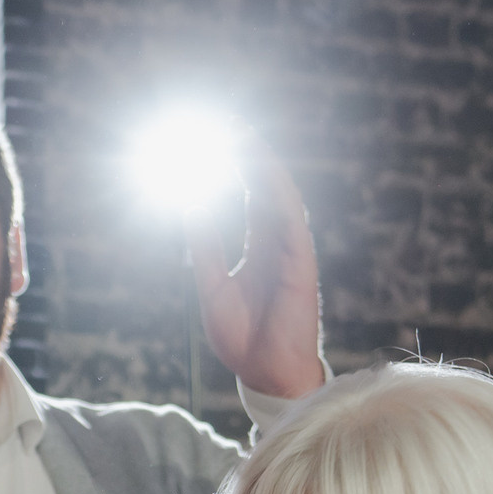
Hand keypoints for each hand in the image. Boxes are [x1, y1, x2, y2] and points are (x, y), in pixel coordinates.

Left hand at [191, 132, 324, 399]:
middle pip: (264, 185)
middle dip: (249, 152)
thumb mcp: (211, 286)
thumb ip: (206, 246)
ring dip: (263, 164)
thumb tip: (191, 207)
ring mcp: (291, 249)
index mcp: (258, 246)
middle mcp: (277, 241)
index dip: (235, 164)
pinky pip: (291, 220)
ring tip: (243, 135)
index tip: (217, 137)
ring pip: (279, 195)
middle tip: (229, 121)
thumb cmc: (242, 338)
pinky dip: (278, 194)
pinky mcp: (301, 262)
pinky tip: (264, 172)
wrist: (264, 372)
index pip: (248, 193)